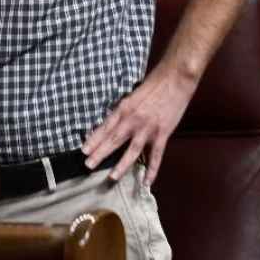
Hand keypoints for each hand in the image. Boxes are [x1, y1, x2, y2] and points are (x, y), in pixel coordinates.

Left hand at [80, 65, 196, 185]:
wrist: (175, 78)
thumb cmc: (154, 83)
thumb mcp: (133, 94)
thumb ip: (124, 109)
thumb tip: (113, 122)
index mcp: (125, 108)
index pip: (106, 127)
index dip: (94, 139)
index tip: (84, 150)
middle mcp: (134, 119)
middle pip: (114, 140)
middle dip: (100, 153)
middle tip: (88, 166)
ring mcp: (148, 128)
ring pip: (132, 150)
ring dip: (122, 165)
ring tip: (111, 177)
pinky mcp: (163, 133)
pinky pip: (156, 155)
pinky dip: (152, 170)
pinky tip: (146, 182)